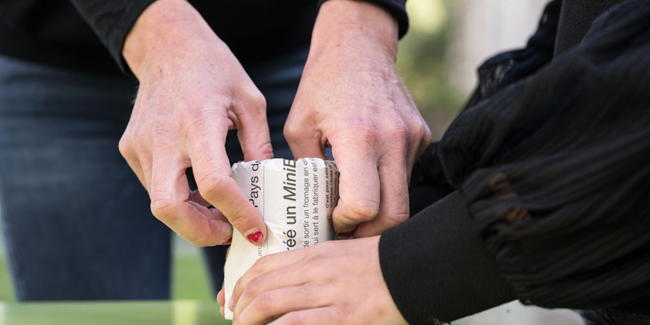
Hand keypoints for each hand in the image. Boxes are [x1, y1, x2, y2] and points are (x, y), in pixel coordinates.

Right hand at [119, 0, 268, 246]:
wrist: (167, 44)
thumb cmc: (215, 68)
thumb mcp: (250, 101)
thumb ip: (259, 147)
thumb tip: (268, 188)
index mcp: (199, 122)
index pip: (215, 183)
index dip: (236, 214)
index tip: (254, 229)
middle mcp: (164, 137)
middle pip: (169, 208)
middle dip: (200, 233)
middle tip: (228, 233)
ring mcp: (141, 144)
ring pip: (159, 202)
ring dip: (191, 217)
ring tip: (219, 211)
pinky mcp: (131, 146)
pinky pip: (154, 185)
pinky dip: (178, 197)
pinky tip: (199, 189)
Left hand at [225, 237, 406, 324]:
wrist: (418, 268)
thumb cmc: (385, 265)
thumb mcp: (346, 257)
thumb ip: (319, 269)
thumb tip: (296, 286)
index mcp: (316, 253)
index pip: (264, 265)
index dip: (240, 285)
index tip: (232, 300)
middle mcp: (315, 271)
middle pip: (260, 286)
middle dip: (238, 308)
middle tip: (234, 321)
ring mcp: (327, 294)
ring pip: (268, 304)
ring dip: (247, 321)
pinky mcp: (342, 316)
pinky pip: (294, 324)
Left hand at [284, 0, 431, 238]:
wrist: (359, 45)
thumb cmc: (323, 83)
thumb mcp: (298, 127)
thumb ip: (306, 171)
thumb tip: (311, 208)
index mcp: (359, 137)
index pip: (365, 205)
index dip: (348, 222)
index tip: (333, 219)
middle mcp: (393, 139)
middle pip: (395, 214)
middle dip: (370, 231)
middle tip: (349, 230)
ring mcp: (412, 138)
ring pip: (404, 196)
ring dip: (380, 208)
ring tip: (354, 202)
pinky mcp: (421, 135)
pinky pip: (406, 174)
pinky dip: (388, 183)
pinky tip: (368, 171)